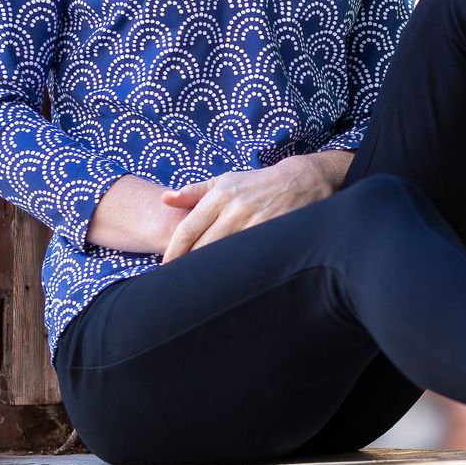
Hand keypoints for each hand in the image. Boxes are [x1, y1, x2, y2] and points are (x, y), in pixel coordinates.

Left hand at [159, 158, 334, 262]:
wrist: (300, 181)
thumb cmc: (256, 184)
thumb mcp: (225, 181)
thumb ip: (194, 191)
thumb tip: (165, 199)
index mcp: (220, 195)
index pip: (189, 229)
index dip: (174, 251)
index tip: (165, 267)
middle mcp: (236, 208)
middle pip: (203, 246)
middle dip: (188, 265)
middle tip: (179, 279)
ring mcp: (255, 222)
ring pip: (224, 254)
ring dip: (210, 270)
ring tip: (199, 284)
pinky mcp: (272, 234)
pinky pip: (247, 257)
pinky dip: (235, 268)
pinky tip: (228, 278)